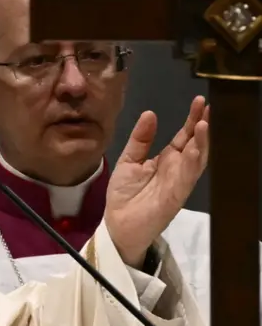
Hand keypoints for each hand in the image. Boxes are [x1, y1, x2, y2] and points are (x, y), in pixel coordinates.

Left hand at [105, 96, 209, 265]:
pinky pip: (188, 177)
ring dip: (202, 142)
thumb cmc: (124, 194)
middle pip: (195, 144)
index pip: (184, 136)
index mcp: (167, 159)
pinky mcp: (176, 195)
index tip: (199, 101)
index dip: (192, 119)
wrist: (117, 224)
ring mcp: (179, 181)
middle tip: (207, 106)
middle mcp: (177, 168)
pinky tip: (196, 148)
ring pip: (197, 159)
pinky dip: (193, 162)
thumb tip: (150, 113)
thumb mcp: (129, 160)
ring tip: (205, 123)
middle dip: (202, 125)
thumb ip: (140, 139)